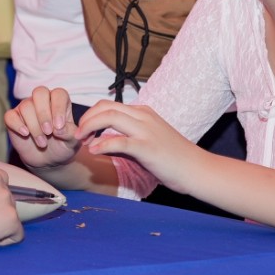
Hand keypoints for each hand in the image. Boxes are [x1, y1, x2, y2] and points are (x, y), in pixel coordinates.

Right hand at [4, 86, 81, 169]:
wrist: (48, 159)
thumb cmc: (63, 145)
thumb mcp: (72, 142)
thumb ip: (70, 133)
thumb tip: (58, 128)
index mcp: (59, 101)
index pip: (58, 94)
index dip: (58, 108)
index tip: (59, 127)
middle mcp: (42, 100)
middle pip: (39, 93)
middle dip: (44, 114)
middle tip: (48, 132)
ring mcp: (26, 108)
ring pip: (26, 107)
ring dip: (34, 126)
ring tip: (42, 143)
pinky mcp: (13, 119)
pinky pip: (10, 116)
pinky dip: (17, 124)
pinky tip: (25, 134)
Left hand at [76, 101, 200, 191]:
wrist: (197, 169)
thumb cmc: (173, 159)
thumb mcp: (147, 141)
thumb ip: (125, 139)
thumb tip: (101, 143)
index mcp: (143, 113)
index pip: (109, 104)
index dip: (91, 115)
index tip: (83, 131)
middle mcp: (143, 116)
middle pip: (105, 107)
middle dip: (86, 119)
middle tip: (77, 135)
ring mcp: (146, 131)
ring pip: (110, 117)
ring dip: (90, 127)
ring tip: (82, 140)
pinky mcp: (147, 147)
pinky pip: (119, 141)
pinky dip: (103, 144)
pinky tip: (94, 151)